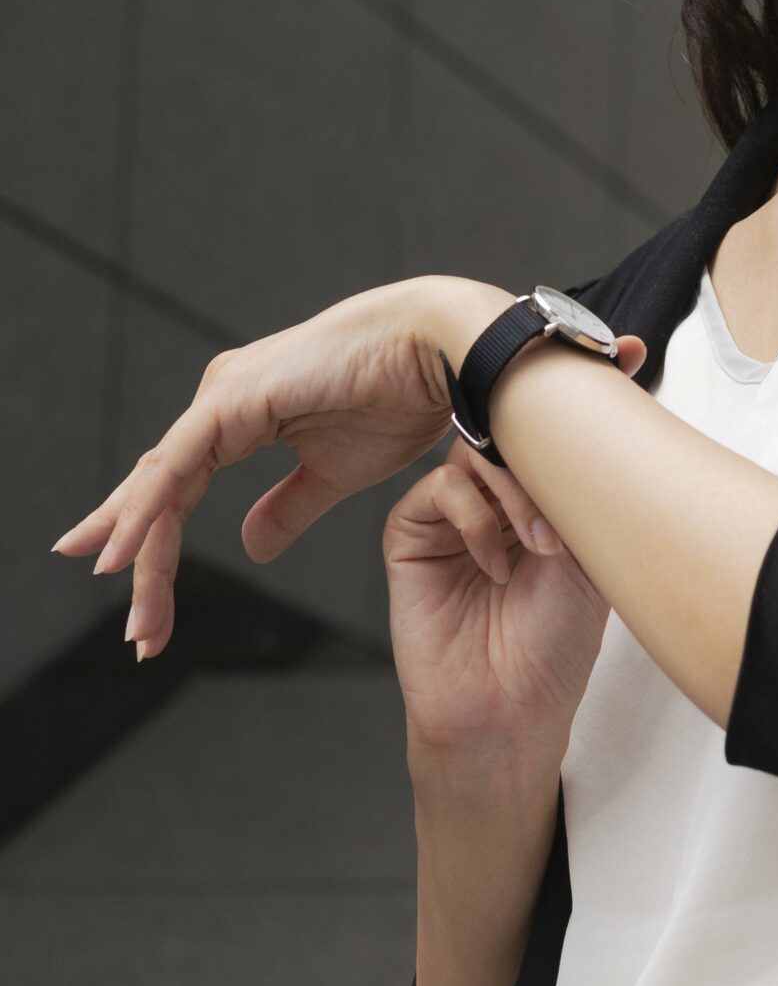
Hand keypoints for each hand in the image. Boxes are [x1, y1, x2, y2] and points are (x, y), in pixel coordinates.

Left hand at [46, 276, 627, 659]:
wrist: (445, 352)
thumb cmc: (403, 399)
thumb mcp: (337, 474)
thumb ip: (289, 508)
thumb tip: (249, 547)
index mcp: (242, 415)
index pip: (180, 490)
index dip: (157, 545)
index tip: (147, 608)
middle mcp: (221, 401)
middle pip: (161, 491)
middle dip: (140, 559)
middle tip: (136, 633)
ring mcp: (222, 395)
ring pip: (161, 484)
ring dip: (139, 549)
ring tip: (129, 609)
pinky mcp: (233, 398)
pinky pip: (174, 464)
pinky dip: (145, 510)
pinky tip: (124, 552)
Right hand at [386, 431, 625, 760]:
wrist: (510, 709)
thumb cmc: (556, 646)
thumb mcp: (590, 557)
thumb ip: (576, 494)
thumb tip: (577, 431)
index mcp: (540, 504)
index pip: (545, 440)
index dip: (567, 434)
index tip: (599, 444)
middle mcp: (495, 506)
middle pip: (504, 434)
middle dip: (539, 458)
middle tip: (566, 503)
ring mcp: (451, 520)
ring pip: (471, 455)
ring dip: (513, 491)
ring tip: (541, 544)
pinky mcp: (409, 539)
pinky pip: (437, 490)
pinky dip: (473, 518)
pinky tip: (496, 566)